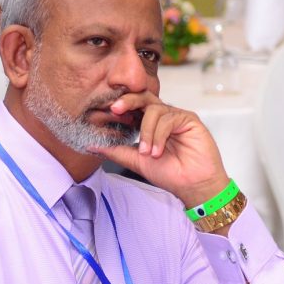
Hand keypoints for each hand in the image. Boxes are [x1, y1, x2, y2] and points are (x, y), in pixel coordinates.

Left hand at [90, 92, 229, 207]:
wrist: (192, 186)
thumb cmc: (169, 174)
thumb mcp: (136, 161)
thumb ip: (116, 151)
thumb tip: (90, 145)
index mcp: (149, 123)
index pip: (133, 107)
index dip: (120, 106)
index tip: (105, 112)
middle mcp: (163, 116)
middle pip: (143, 97)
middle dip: (128, 101)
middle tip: (115, 109)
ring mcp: (176, 116)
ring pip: (154, 109)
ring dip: (146, 132)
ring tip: (147, 153)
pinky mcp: (189, 119)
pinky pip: (168, 118)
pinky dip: (159, 135)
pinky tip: (158, 151)